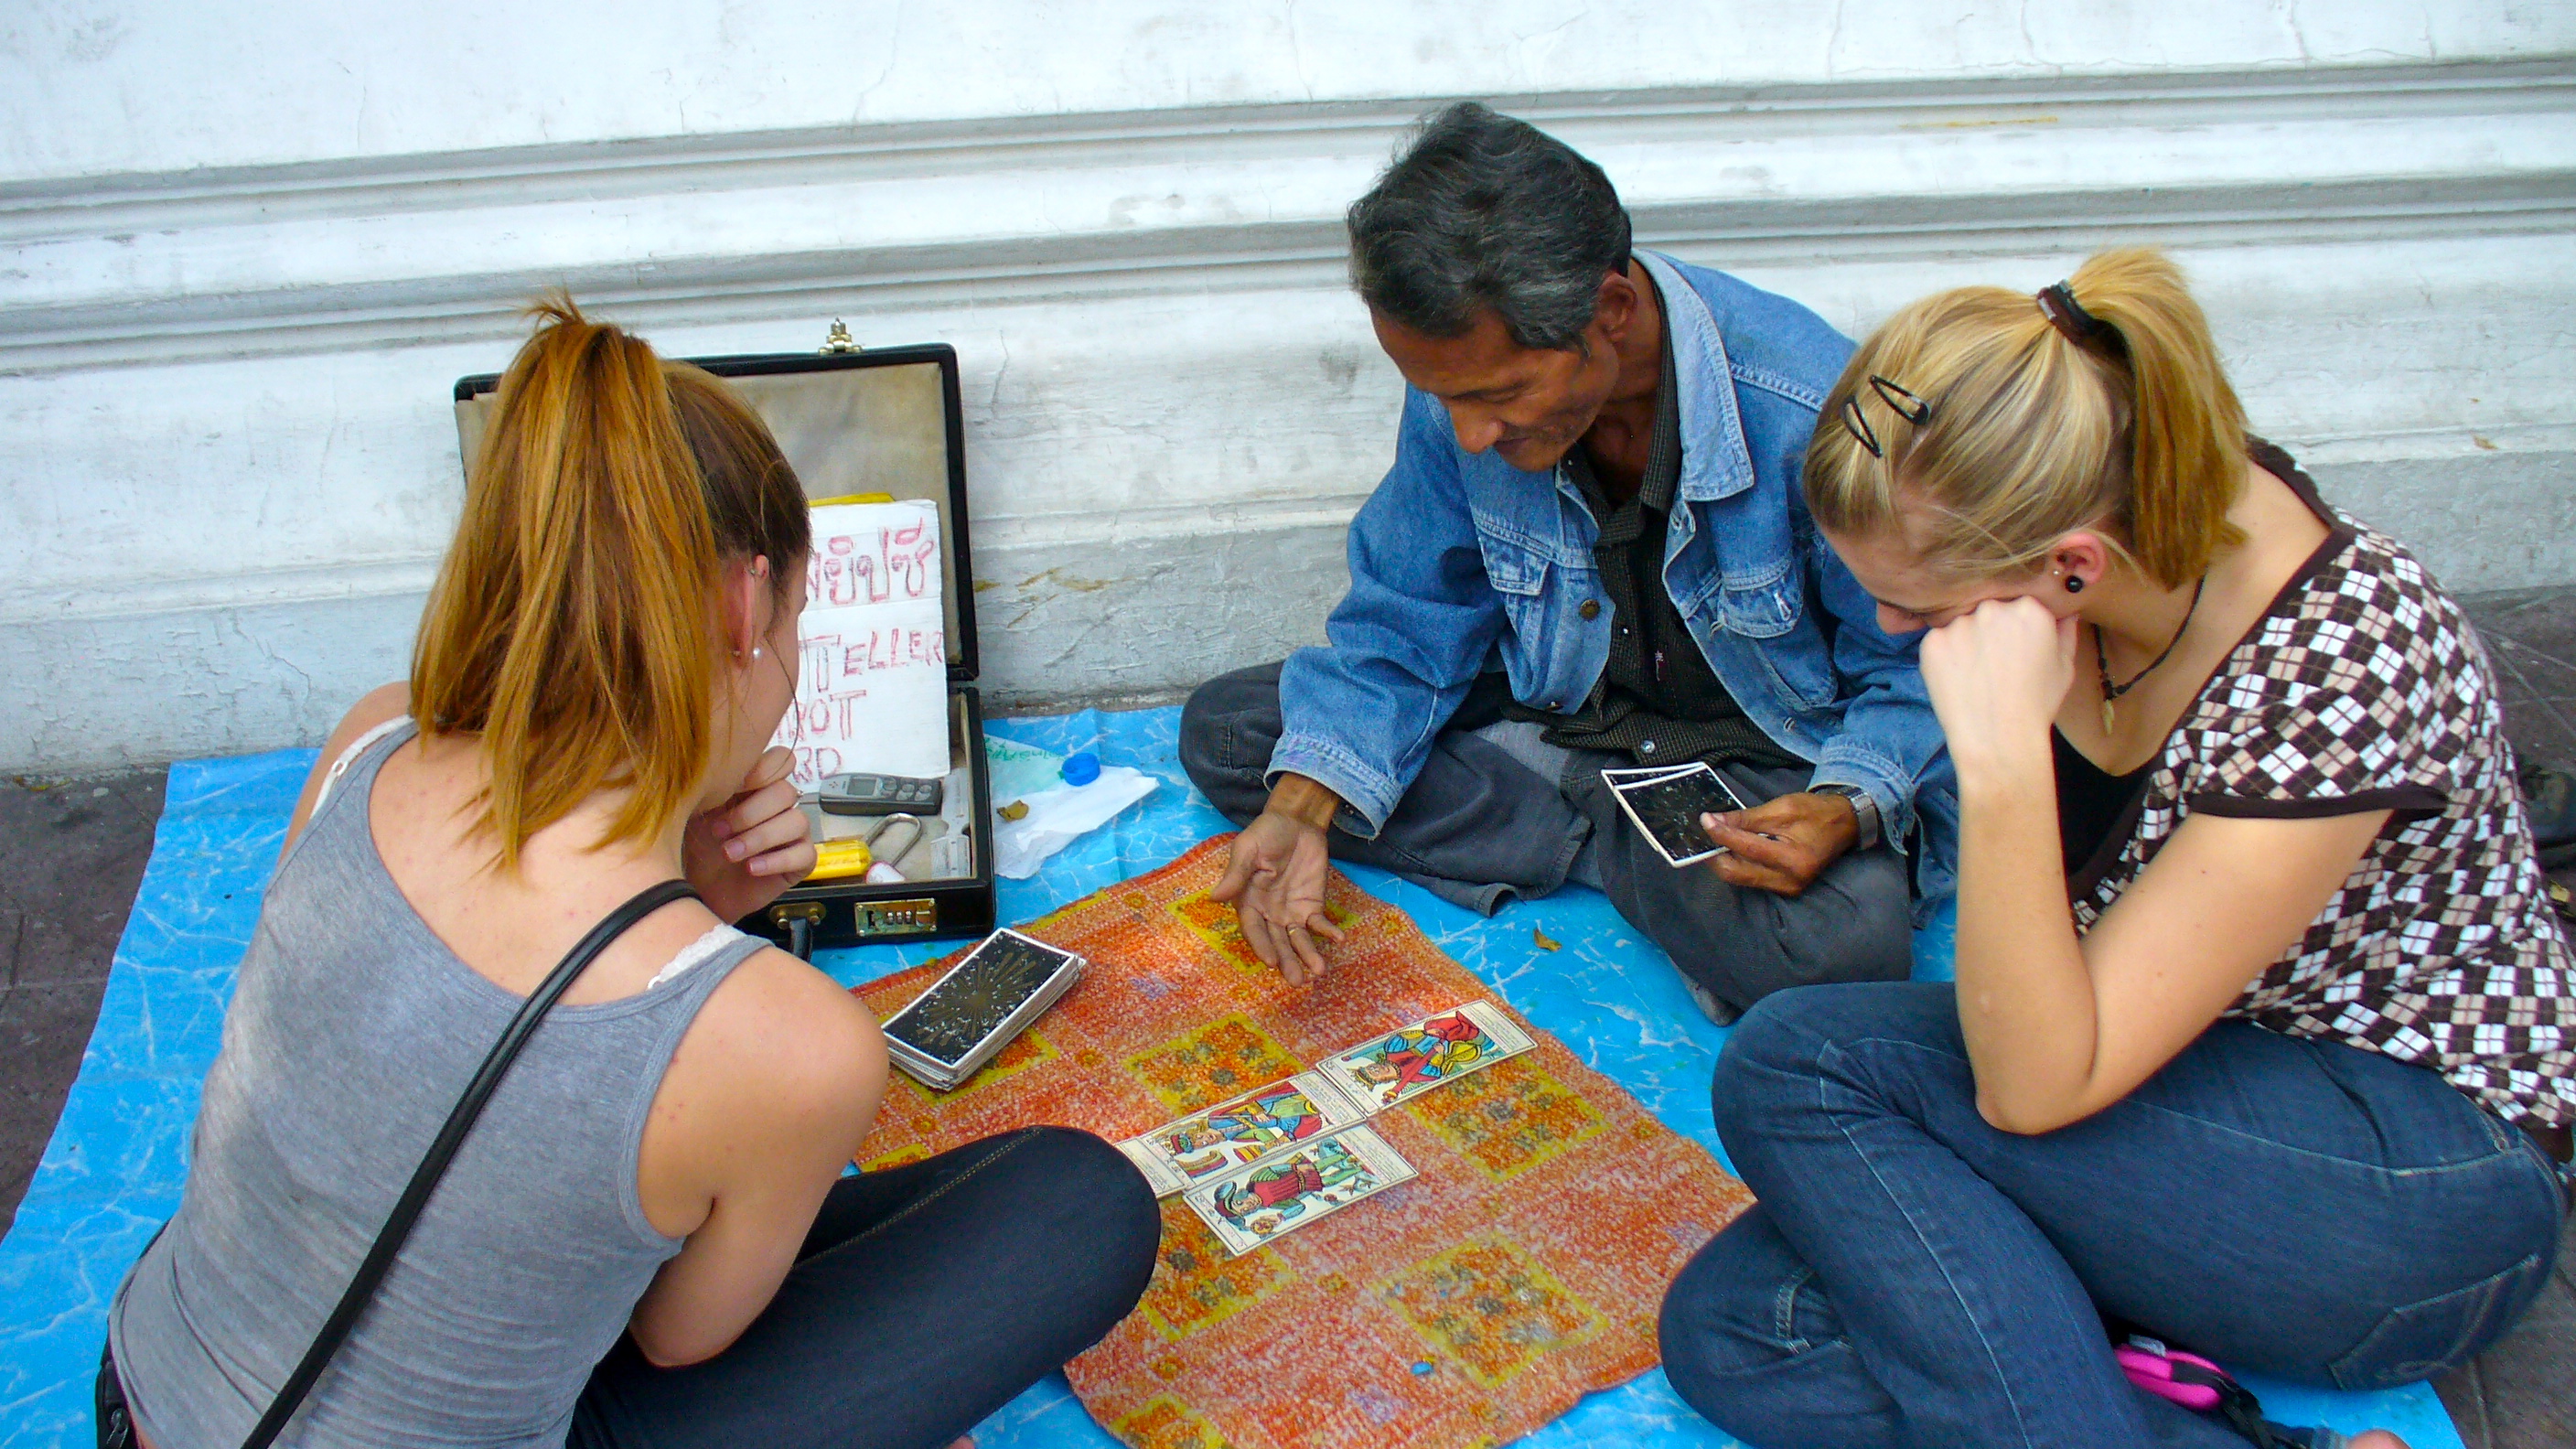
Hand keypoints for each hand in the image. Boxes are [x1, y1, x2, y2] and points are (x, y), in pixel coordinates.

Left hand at [681, 746, 815, 922]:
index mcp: (754, 786)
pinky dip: (776, 860)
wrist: (692, 894)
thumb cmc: (691, 849)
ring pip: (797, 821)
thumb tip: (725, 768)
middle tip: (719, 832)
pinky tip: (751, 868)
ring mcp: (790, 835)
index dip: (762, 771)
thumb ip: (711, 785)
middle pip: (786, 791)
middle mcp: (776, 807)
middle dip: (750, 812)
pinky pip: (805, 853)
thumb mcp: (692, 811)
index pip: (780, 760)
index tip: (731, 789)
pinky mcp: (798, 863)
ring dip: (760, 837)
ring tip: (730, 854)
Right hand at [1211, 779, 1346, 986]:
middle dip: (1287, 961)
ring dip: (1307, 955)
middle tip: (1297, 981)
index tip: (1270, 962)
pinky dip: (1326, 932)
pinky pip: (1318, 923)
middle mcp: (1268, 912)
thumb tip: (1215, 898)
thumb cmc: (1265, 833)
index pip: (1253, 929)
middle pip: (1277, 941)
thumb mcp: (1247, 848)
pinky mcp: (1311, 904)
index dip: (1261, 946)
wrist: (1296, 820)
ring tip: (1318, 971)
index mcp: (1248, 901)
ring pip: (1298, 939)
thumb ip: (1236, 873)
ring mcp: (1291, 911)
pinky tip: (1337, 938)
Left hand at [1700, 790, 1859, 895]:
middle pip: (1736, 873)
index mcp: (1793, 859)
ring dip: (1724, 859)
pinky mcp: (1785, 888)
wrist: (1845, 824)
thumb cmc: (1817, 812)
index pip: (1745, 848)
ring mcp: (1787, 888)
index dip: (1720, 834)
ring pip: (1741, 878)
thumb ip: (1747, 818)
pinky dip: (1738, 863)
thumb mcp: (1782, 808)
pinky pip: (1752, 878)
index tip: (1704, 820)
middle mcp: (1790, 880)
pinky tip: (1731, 848)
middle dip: (1714, 854)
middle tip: (1703, 834)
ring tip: (1714, 839)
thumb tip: (1715, 821)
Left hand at [1918, 597, 2075, 782]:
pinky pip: (1939, 640)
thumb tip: (2065, 610)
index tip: (2016, 645)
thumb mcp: (2065, 666)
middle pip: (1989, 609)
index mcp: (2030, 608)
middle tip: (1994, 661)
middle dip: (1990, 629)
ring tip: (1976, 673)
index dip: (2016, 626)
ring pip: (1962, 623)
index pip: (2020, 603)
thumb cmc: (2037, 705)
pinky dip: (1946, 656)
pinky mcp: (1933, 641)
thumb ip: (2065, 630)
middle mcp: (1993, 608)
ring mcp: (1960, 623)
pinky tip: (1958, 679)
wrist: (1998, 738)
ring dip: (1967, 640)